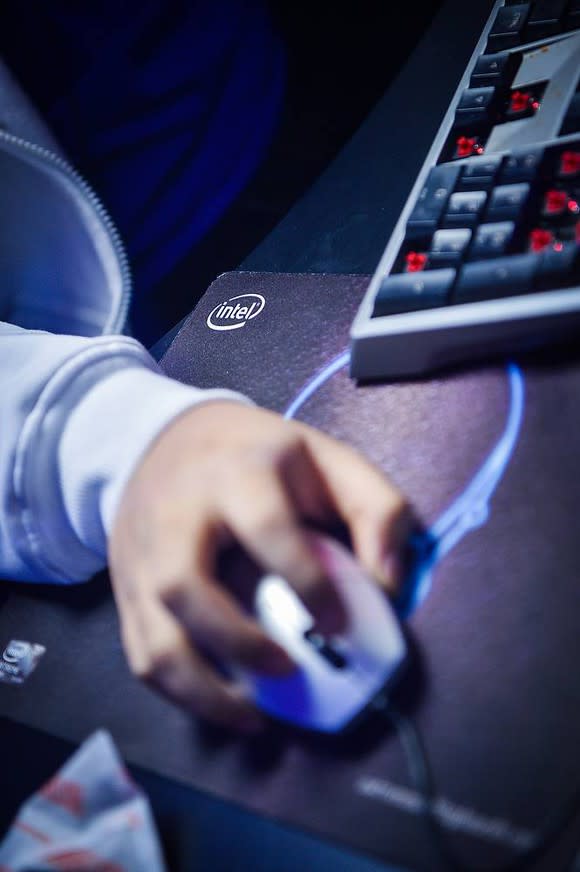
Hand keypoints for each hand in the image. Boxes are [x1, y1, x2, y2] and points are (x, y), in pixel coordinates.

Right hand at [108, 401, 413, 731]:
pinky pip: (142, 654)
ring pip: (154, 638)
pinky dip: (180, 692)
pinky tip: (222, 702)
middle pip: (184, 588)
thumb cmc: (260, 455)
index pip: (266, 529)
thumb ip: (378, 511)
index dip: (307, 583)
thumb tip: (389, 586)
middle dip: (240, 644)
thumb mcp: (329, 459)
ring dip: (203, 691)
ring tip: (253, 712)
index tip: (339, 624)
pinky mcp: (127, 588)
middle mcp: (178, 515)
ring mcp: (143, 556)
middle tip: (290, 667)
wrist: (167, 439)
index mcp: (238, 473)